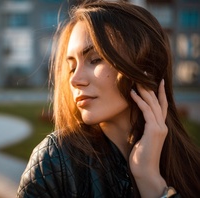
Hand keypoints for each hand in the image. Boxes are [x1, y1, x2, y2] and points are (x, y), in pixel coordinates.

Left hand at [129, 79, 167, 197]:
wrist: (145, 171)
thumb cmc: (140, 157)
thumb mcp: (141, 139)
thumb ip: (142, 128)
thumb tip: (134, 120)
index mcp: (159, 127)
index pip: (160, 106)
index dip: (159, 93)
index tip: (156, 81)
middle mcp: (162, 125)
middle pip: (157, 101)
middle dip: (151, 87)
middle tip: (145, 74)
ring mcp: (159, 128)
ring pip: (152, 104)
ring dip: (144, 91)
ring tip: (137, 80)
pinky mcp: (154, 131)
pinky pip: (146, 112)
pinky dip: (140, 101)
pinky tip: (133, 93)